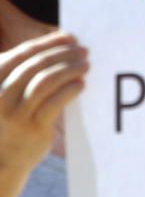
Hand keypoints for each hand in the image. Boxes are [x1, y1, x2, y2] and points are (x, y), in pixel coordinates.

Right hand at [0, 32, 86, 173]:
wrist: (4, 159)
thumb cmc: (10, 117)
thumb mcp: (7, 91)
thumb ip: (25, 70)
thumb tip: (62, 43)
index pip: (22, 54)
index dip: (49, 43)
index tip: (70, 37)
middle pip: (36, 65)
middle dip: (63, 54)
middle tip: (84, 50)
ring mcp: (15, 113)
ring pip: (46, 81)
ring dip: (69, 69)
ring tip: (85, 65)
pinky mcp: (33, 127)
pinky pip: (56, 102)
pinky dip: (71, 89)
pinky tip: (81, 84)